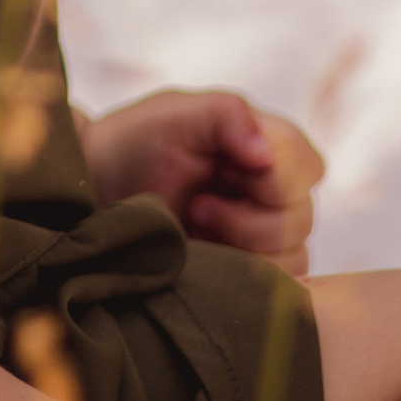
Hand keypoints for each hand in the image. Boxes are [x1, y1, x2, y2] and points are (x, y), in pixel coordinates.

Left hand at [82, 88, 324, 275]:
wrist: (95, 192)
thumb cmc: (136, 144)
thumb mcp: (177, 114)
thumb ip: (228, 116)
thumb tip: (267, 155)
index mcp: (268, 143)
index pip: (305, 166)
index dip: (270, 175)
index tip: (222, 167)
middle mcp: (275, 190)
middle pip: (299, 217)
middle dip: (244, 216)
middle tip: (196, 204)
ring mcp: (265, 234)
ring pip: (291, 256)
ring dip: (237, 244)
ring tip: (194, 225)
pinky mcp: (252, 271)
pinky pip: (274, 286)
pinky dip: (238, 272)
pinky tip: (203, 252)